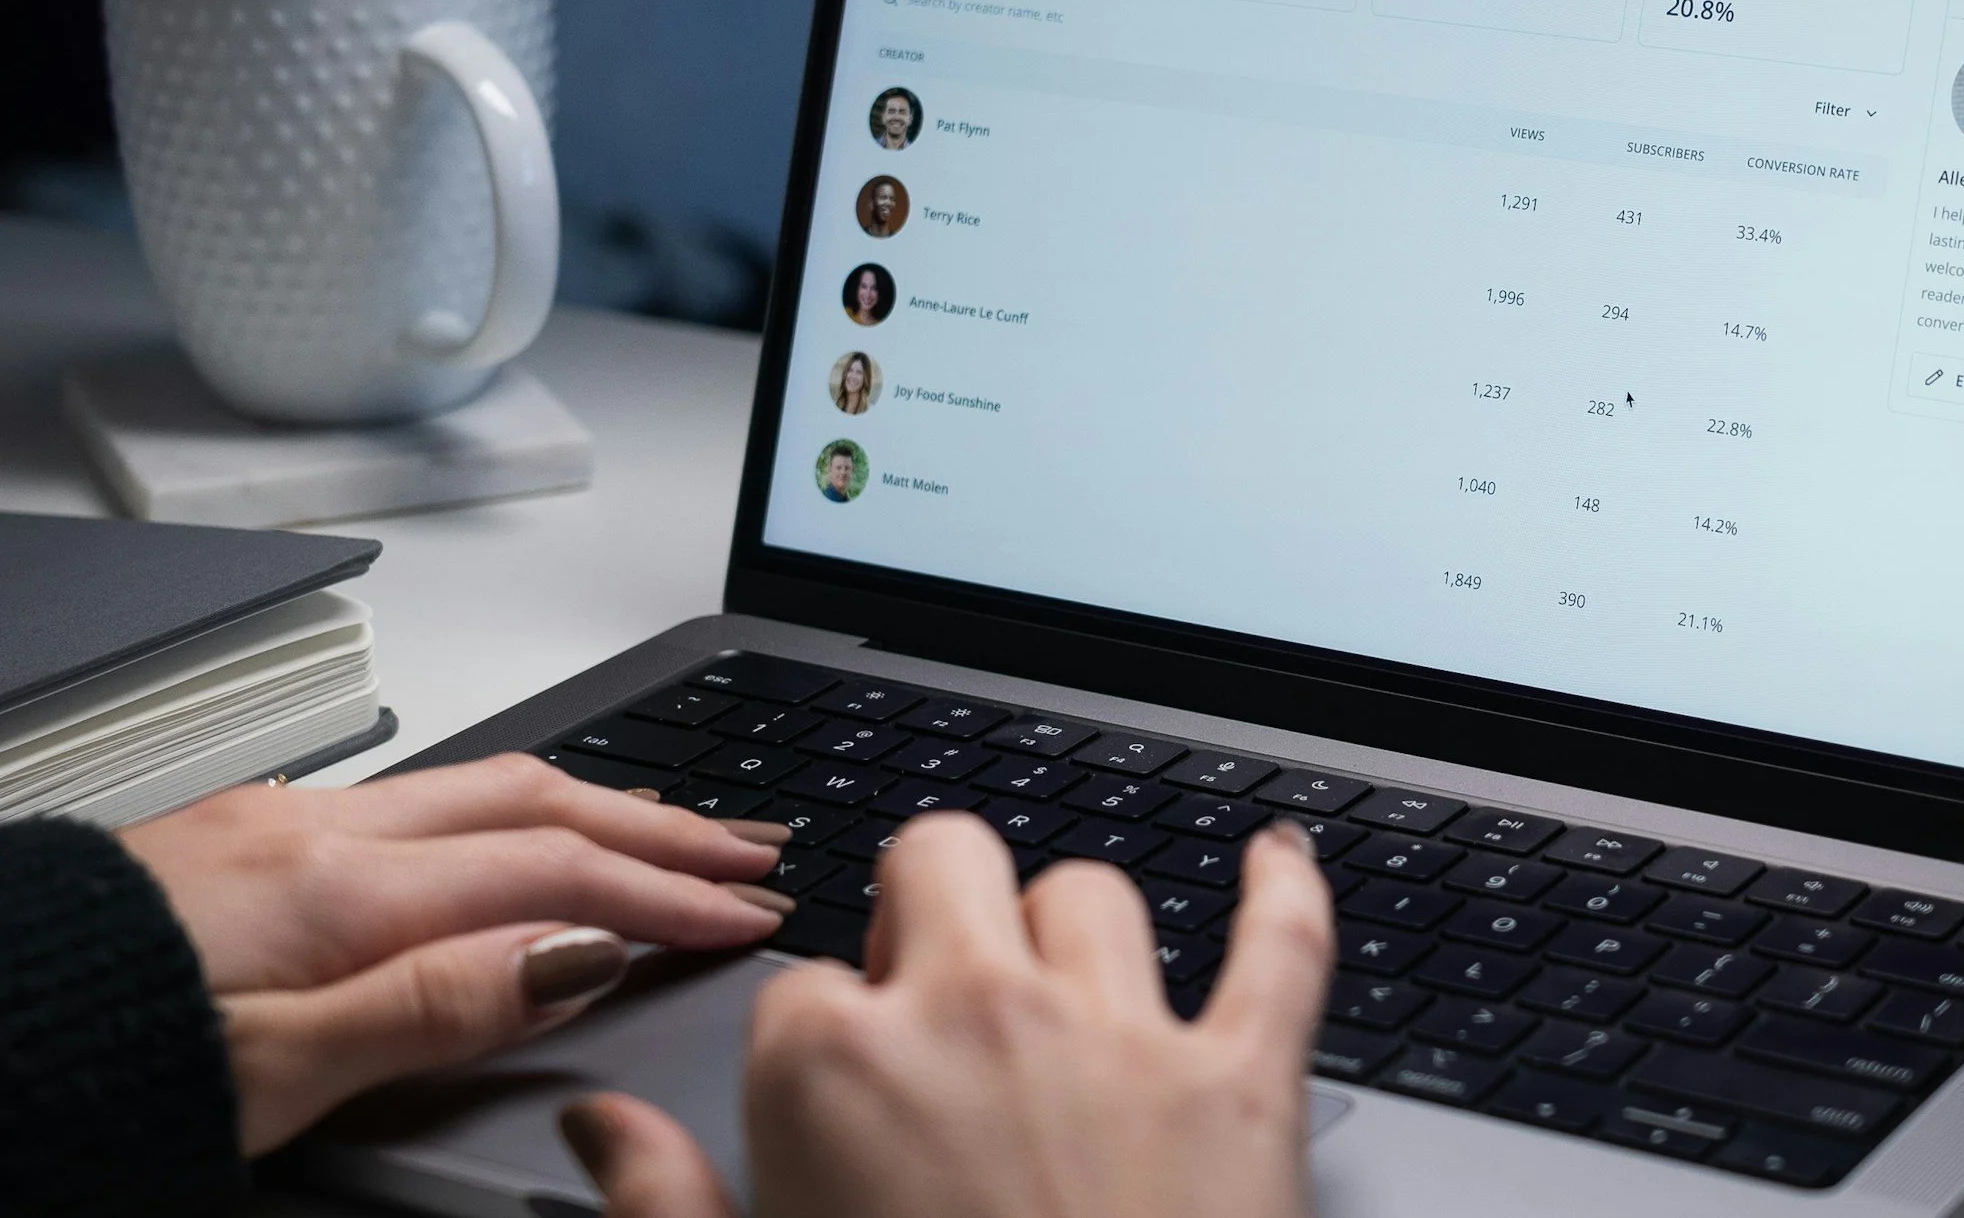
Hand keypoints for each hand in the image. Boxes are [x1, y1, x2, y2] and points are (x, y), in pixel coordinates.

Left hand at [118, 753, 793, 1153]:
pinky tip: (531, 824)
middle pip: (540, 802)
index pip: (555, 875)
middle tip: (756, 848)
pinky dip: (519, 806)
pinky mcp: (251, 834)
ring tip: (675, 825)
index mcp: (343, 890)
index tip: (751, 913)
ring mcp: (287, 822)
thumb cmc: (84, 1067)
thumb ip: (431, 1006)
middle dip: (663, 823)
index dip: (667, 893)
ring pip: (486, 785)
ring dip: (600, 802)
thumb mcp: (271, 1076)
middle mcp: (326, 832)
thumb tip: (576, 953)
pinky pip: (429, 795)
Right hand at [563, 812, 1335, 1217]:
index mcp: (835, 1069)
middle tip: (933, 986)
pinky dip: (1285, 891)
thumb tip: (602, 1125)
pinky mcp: (1240, 1084)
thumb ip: (666, 1199)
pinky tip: (1277, 855)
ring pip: (1090, 891)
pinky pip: (1280, 948)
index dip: (821, 1037)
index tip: (838, 1087)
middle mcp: (975, 1017)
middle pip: (943, 858)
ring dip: (1068, 928)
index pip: (801, 982)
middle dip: (929, 905)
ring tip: (1059, 986)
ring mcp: (1116, 1038)